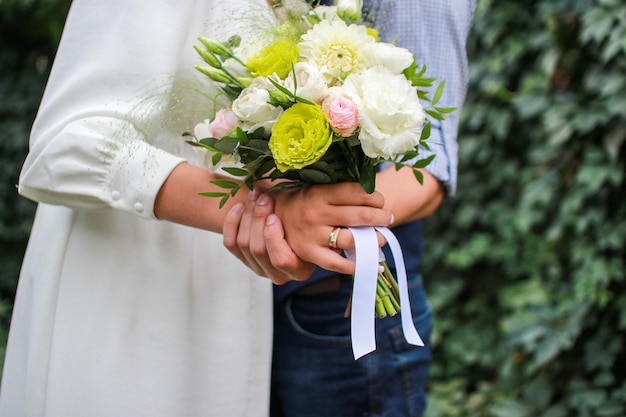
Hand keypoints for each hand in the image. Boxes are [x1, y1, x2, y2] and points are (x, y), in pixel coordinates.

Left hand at [223, 190, 315, 283]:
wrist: (291, 224)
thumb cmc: (305, 221)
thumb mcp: (307, 221)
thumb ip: (299, 214)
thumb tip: (285, 197)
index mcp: (300, 270)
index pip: (281, 260)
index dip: (273, 237)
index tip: (273, 216)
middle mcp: (279, 275)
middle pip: (258, 249)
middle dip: (258, 218)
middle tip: (263, 197)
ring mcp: (259, 269)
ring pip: (243, 244)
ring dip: (247, 215)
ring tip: (254, 195)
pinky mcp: (244, 260)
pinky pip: (231, 244)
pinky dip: (232, 222)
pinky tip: (240, 206)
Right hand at [271, 182, 392, 273]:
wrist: (268, 214)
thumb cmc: (298, 200)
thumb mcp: (314, 187)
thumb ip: (338, 189)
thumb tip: (370, 193)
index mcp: (319, 193)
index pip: (357, 193)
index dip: (375, 197)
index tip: (380, 201)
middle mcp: (316, 213)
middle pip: (359, 215)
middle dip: (380, 217)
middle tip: (388, 218)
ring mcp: (312, 235)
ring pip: (351, 239)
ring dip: (373, 238)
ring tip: (381, 237)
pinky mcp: (309, 253)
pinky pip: (337, 263)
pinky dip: (356, 264)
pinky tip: (370, 262)